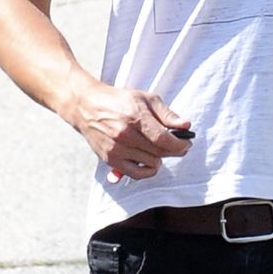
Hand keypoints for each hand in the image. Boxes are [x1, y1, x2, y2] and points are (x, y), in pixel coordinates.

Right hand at [66, 78, 191, 183]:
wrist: (86, 106)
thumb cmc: (119, 100)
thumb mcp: (146, 98)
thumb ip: (167, 114)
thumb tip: (186, 126)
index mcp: (135, 117)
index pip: (164, 140)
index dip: (180, 144)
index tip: (186, 143)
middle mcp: (124, 135)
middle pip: (159, 153)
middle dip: (174, 151)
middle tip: (178, 146)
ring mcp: (116, 149)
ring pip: (151, 164)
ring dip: (160, 158)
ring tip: (157, 149)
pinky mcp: (109, 159)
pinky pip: (136, 174)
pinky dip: (146, 170)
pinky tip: (148, 160)